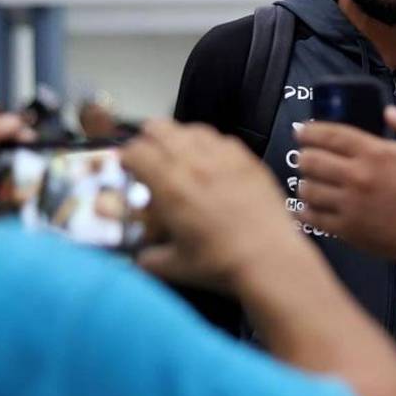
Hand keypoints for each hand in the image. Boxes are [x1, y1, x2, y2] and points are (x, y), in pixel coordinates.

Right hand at [121, 120, 293, 290]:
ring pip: (191, 129)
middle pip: (161, 128)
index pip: (136, 151)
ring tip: (178, 152)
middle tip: (148, 154)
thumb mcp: (175, 267)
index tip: (127, 165)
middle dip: (148, 138)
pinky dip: (209, 144)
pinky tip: (211, 159)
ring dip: (178, 137)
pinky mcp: (247, 159)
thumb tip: (139, 258)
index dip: (126, 156)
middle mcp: (194, 163)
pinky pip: (222, 138)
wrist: (269, 259)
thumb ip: (148, 259)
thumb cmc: (221, 264)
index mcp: (170, 185)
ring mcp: (223, 157)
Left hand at [295, 107, 395, 262]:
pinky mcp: (347, 230)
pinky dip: (305, 210)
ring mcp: (349, 205)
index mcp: (373, 152)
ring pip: (308, 189)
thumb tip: (388, 111)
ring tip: (309, 182)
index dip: (309, 132)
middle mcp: (356, 176)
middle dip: (304, 157)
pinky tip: (307, 207)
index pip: (329, 135)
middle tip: (306, 158)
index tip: (301, 132)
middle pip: (311, 161)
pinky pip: (313, 217)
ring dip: (305, 183)